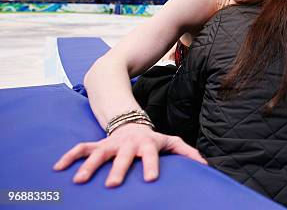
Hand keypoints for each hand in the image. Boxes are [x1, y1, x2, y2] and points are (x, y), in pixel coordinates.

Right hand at [53, 123, 206, 186]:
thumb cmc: (153, 139)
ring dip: (89, 165)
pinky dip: (70, 156)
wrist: (133, 123)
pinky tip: (58, 168)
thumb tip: (206, 166)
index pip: (151, 155)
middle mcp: (128, 144)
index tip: (150, 179)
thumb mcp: (171, 142)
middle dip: (117, 169)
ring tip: (80, 181)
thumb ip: (186, 153)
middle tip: (113, 185)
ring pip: (98, 152)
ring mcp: (111, 143)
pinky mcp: (98, 143)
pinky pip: (81, 148)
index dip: (151, 165)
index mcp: (147, 145)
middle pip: (122, 156)